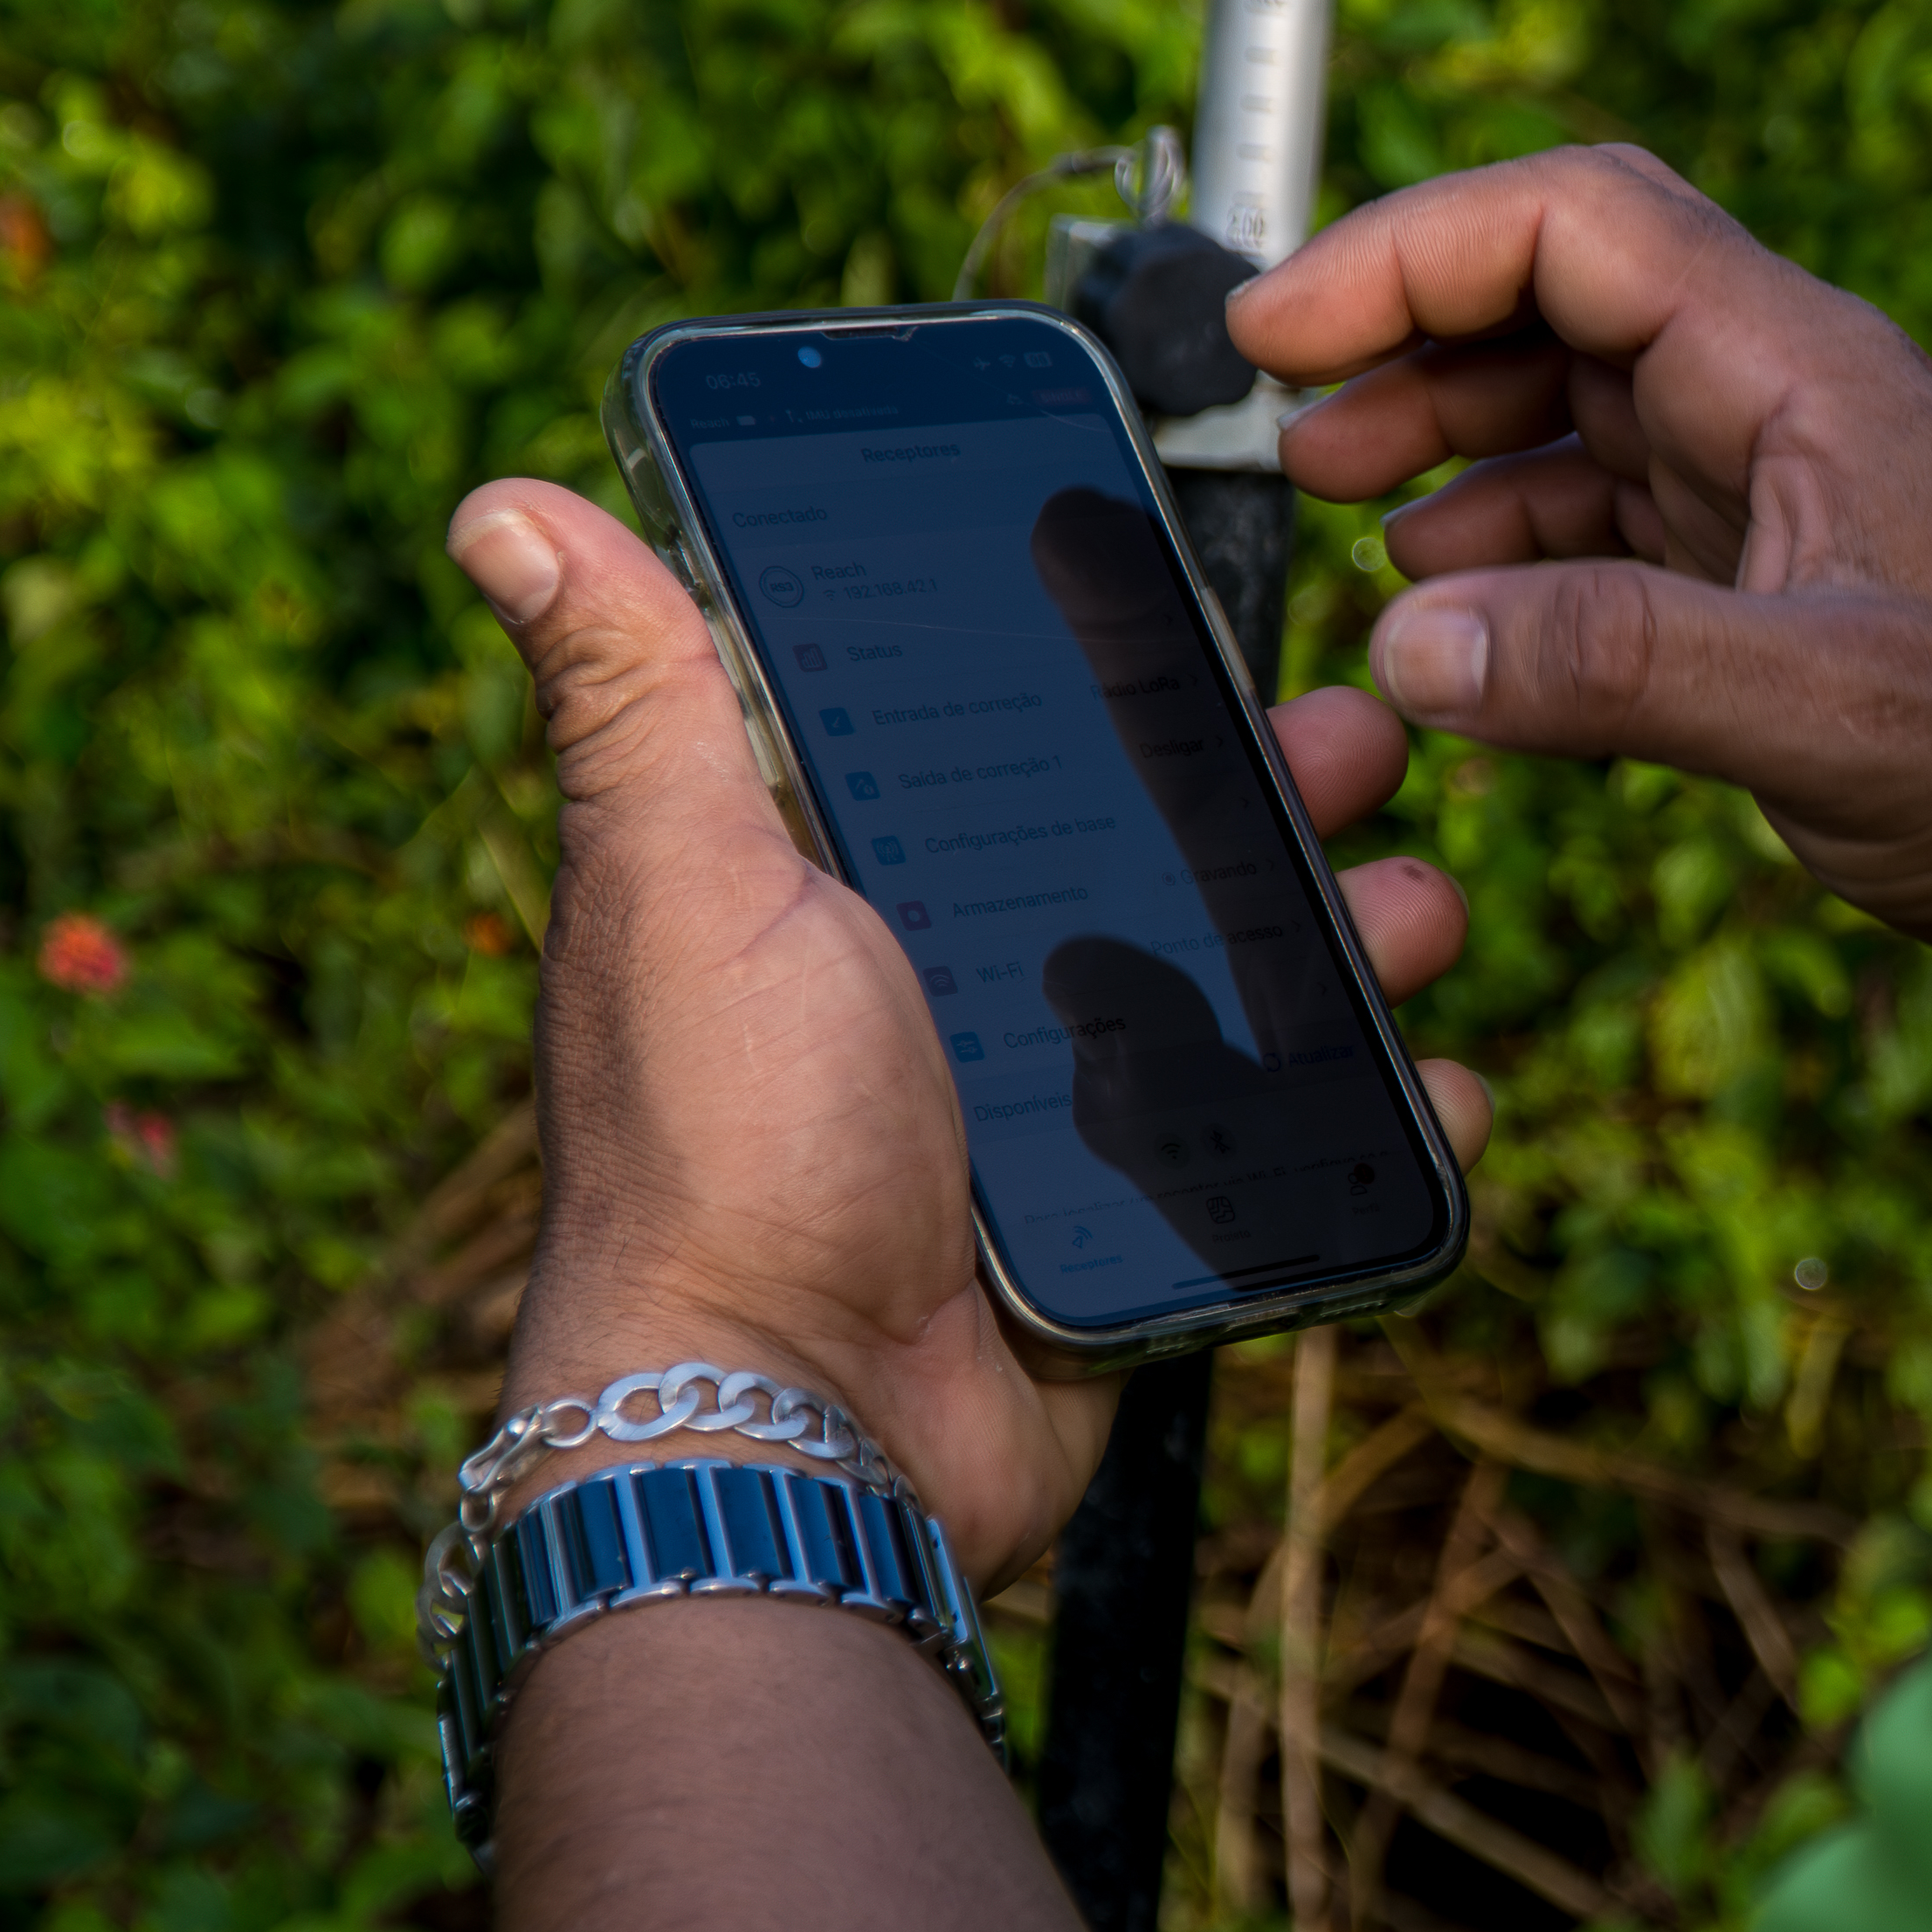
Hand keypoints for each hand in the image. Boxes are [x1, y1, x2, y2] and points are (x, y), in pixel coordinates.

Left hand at [441, 478, 1488, 1581]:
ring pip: (1247, 997)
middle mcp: (957, 996)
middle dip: (1271, 793)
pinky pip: (1286, 1165)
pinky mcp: (1134, 1242)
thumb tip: (496, 502)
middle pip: (1155, 856)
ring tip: (1413, 909)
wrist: (801, 1428)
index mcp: (848, 889)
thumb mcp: (685, 883)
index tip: (1197, 604)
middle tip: (1357, 742)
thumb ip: (636, 700)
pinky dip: (1375, 1124)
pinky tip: (1434, 1086)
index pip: (997, 742)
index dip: (1108, 671)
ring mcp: (1057, 1126)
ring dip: (1351, 940)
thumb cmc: (722, 1146)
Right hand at [1242, 147, 1931, 1014]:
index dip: (1411, 248)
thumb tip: (1413, 643)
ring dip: (1449, 447)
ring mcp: (1785, 492)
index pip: (1575, 226)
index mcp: (1806, 373)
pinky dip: (1516, 558)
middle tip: (1284, 435)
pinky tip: (1452, 627)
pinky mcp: (1783, 586)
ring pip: (1575, 412)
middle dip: (1406, 344)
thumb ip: (1623, 669)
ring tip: (1343, 518)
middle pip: (1555, 302)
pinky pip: (1613, 528)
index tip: (1280, 329)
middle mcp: (1787, 406)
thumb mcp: (1838, 718)